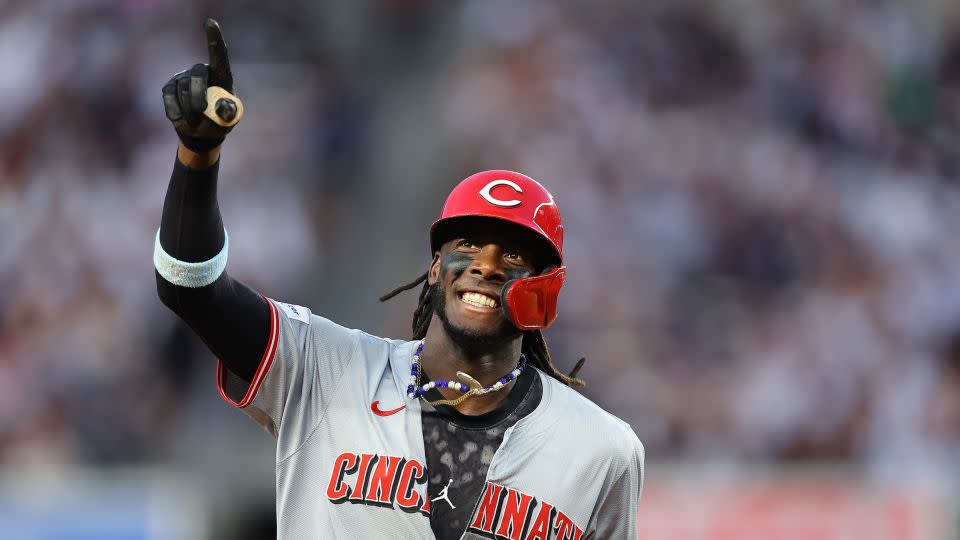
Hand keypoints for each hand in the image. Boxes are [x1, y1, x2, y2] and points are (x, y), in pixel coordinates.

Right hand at [162, 18, 241, 152]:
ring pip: (182, 89)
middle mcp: (202, 72)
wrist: (200, 134)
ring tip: (196, 123)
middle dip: (198, 95)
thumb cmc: (218, 123)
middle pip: (197, 75)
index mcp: (222, 76)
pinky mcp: (169, 87)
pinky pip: (169, 97)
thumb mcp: (228, 120)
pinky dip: (176, 111)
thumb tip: (224, 107)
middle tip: (200, 112)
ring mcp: (183, 78)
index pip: (219, 55)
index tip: (210, 22)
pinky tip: (181, 118)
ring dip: (189, 111)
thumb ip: (228, 113)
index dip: (214, 38)